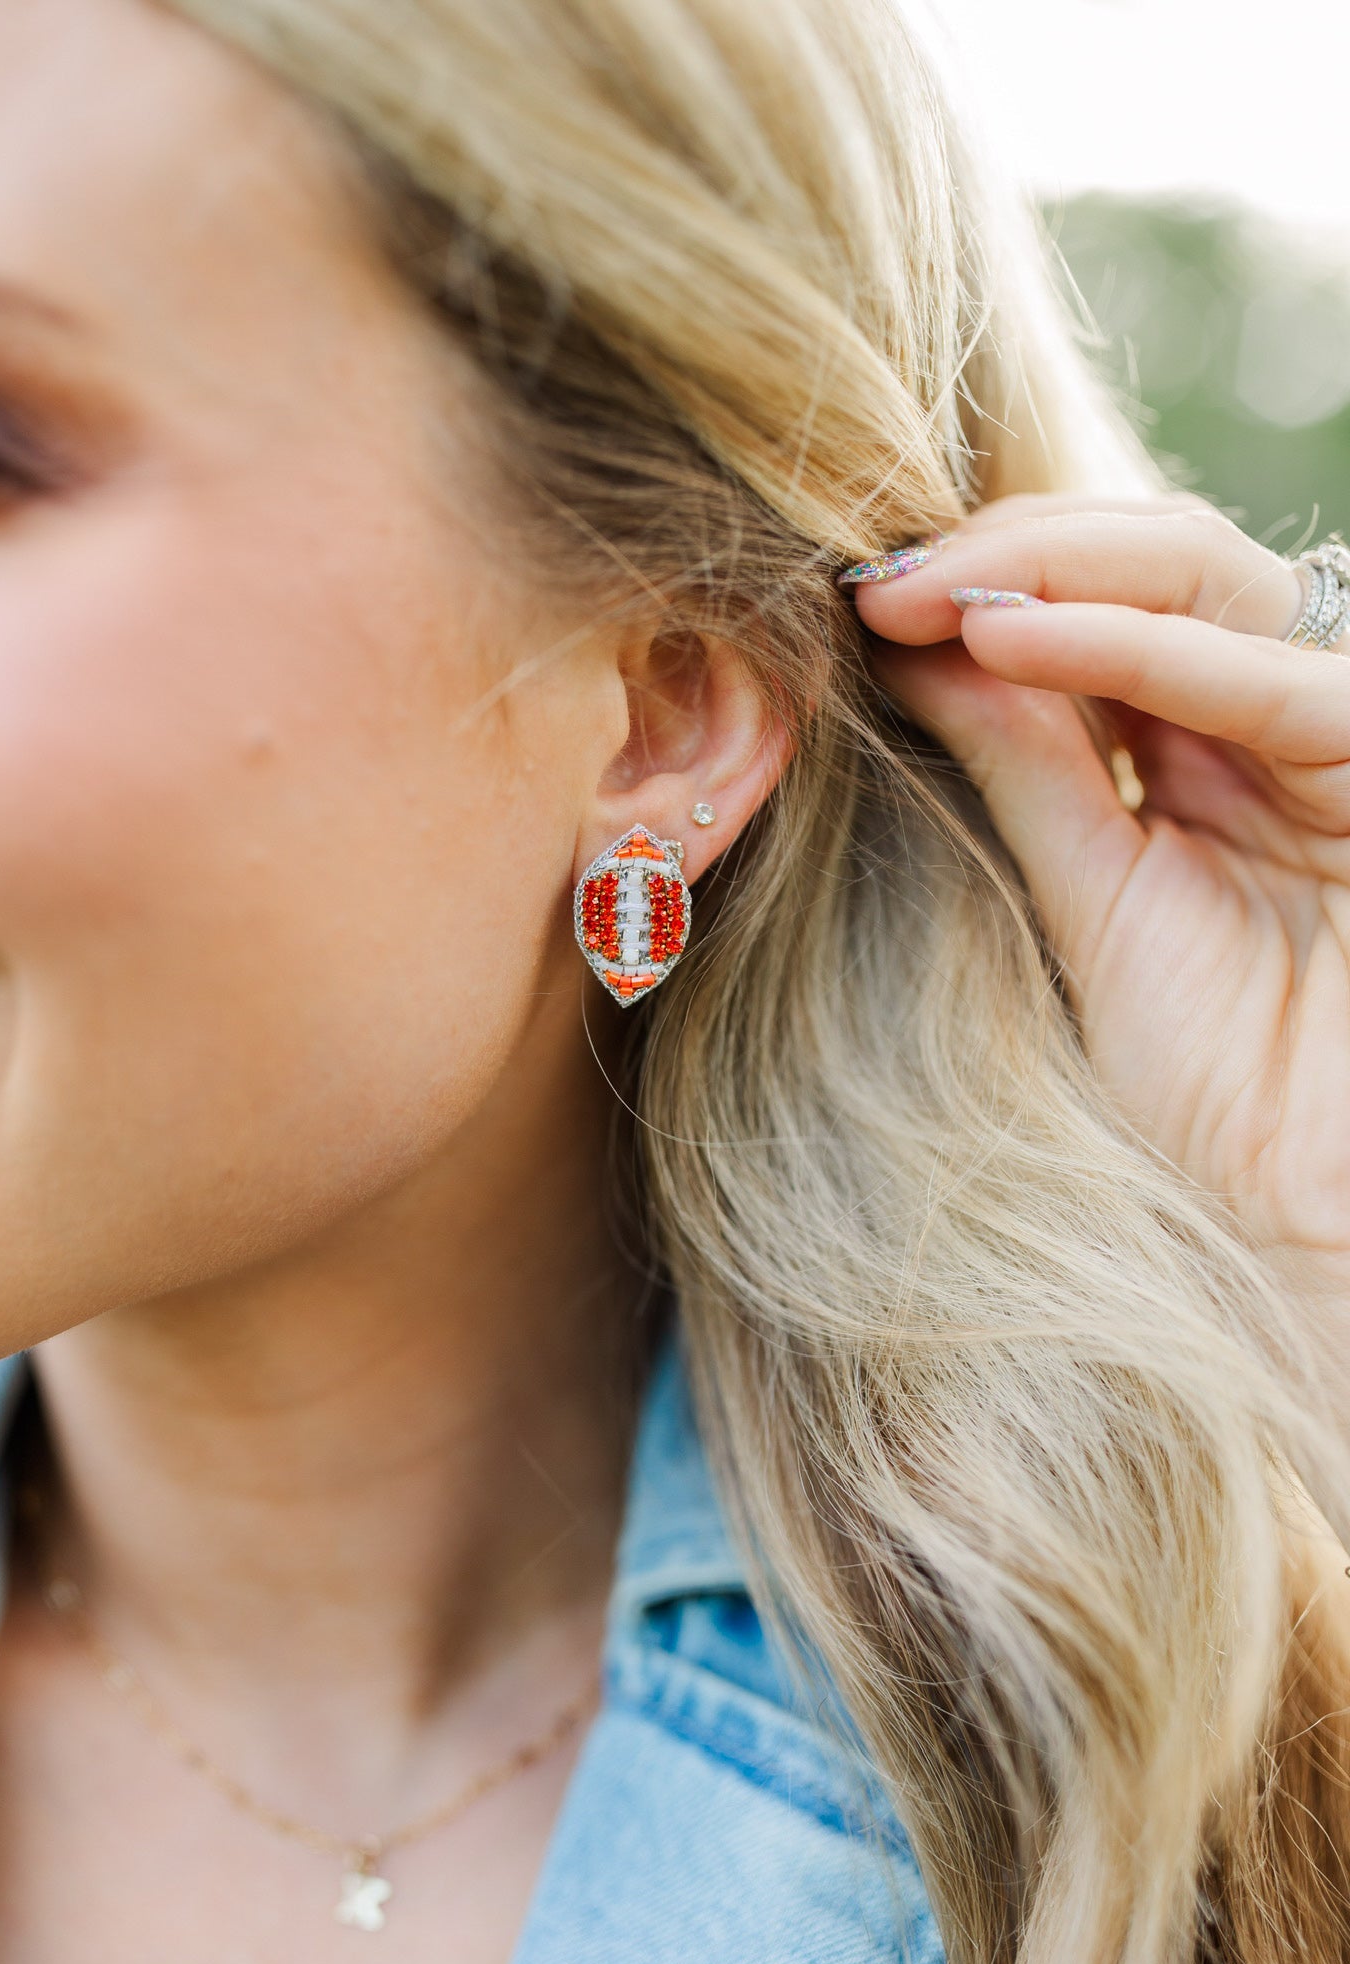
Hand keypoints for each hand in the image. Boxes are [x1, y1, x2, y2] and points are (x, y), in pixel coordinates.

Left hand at [850, 500, 1349, 1308]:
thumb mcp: (1082, 899)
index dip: (984, 578)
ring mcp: (1338, 746)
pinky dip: (1139, 651)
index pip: (1105, 601)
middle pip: (1159, 563)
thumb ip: (1023, 765)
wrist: (1296, 1220)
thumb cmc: (1201, 1092)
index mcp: (1208, 750)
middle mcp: (1279, 726)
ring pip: (1215, 587)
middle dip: (1008, 552)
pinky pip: (1280, 691)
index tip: (852, 594)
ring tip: (922, 595)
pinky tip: (1011, 638)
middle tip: (875, 577)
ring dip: (1059, 570)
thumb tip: (913, 641)